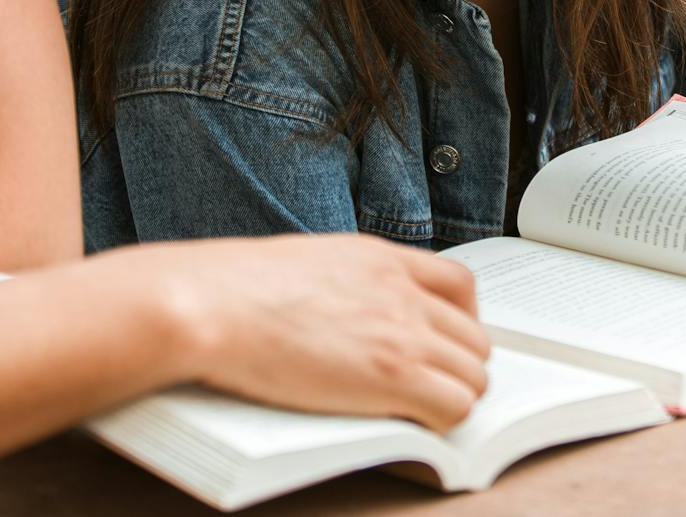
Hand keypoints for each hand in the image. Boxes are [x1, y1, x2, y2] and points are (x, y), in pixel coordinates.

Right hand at [132, 233, 489, 431]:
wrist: (210, 303)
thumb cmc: (233, 289)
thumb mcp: (305, 264)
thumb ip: (342, 283)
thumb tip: (345, 313)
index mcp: (379, 258)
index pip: (458, 285)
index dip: (460, 322)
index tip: (444, 345)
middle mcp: (401, 290)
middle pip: (474, 337)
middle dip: (460, 367)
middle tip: (434, 389)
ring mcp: (402, 331)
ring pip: (474, 375)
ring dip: (455, 398)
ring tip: (422, 414)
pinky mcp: (394, 375)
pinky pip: (455, 407)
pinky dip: (443, 423)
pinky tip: (415, 427)